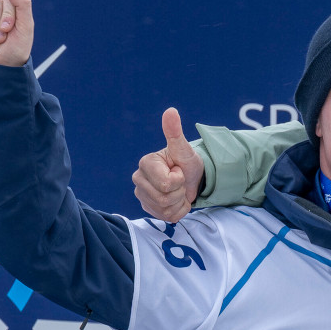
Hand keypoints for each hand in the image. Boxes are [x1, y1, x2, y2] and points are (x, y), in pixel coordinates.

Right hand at [132, 108, 204, 222]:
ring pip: (165, 210)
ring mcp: (142, 195)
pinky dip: (178, 211)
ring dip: (180, 202)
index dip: (179, 180)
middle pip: (164, 199)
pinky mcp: (148, 208)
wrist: (191, 177)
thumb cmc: (186, 161)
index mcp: (145, 163)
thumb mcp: (184, 148)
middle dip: (180, 191)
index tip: (178, 171)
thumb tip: (171, 111)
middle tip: (180, 181)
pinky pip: (167, 218)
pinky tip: (176, 200)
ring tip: (178, 190)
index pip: (165, 184)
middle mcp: (139, 179)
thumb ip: (175, 132)